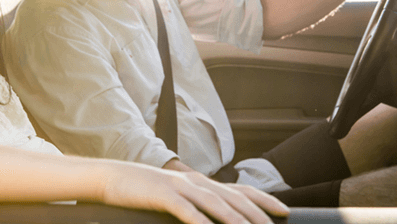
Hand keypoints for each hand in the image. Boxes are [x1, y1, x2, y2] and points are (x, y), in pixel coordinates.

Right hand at [101, 163, 288, 223]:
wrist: (112, 177)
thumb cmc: (143, 190)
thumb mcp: (174, 195)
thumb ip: (196, 204)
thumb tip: (214, 218)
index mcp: (200, 182)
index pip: (239, 190)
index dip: (264, 199)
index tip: (284, 210)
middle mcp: (195, 181)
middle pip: (233, 197)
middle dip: (257, 213)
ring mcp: (180, 186)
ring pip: (215, 203)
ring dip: (236, 219)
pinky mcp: (163, 194)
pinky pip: (187, 210)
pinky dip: (201, 221)